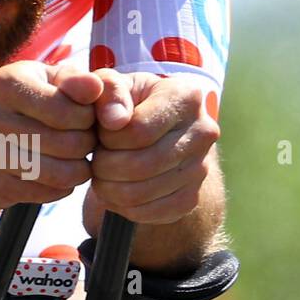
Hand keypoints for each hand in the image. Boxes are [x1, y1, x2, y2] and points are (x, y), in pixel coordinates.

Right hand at [0, 59, 100, 208]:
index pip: (66, 111)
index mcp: (4, 84)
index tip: (85, 115)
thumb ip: (78, 80)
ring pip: (60, 174)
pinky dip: (63, 186)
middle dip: (87, 143)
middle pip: (67, 144)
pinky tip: (58, 171)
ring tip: (77, 157)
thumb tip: (95, 88)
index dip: (88, 116)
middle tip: (84, 139)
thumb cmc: (31, 100)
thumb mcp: (53, 80)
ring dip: (80, 168)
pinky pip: (48, 193)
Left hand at [88, 71, 219, 223]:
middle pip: (142, 165)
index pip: (139, 131)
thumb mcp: (113, 85)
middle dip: (106, 166)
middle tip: (95, 160)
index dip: (109, 138)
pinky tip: (115, 191)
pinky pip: (152, 213)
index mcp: (186, 97)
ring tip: (101, 175)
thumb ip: (108, 91)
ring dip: (109, 189)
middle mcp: (203, 132)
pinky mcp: (191, 197)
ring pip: (143, 193)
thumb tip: (114, 120)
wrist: (152, 129)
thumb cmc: (126, 102)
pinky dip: (124, 208)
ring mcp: (201, 168)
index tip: (101, 134)